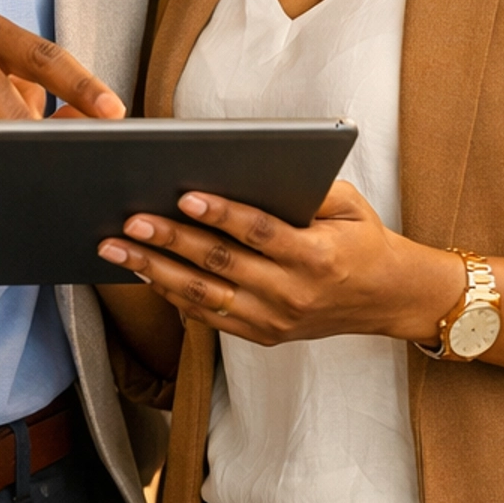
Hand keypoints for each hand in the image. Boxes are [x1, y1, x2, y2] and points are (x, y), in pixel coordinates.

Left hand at [97, 182, 464, 345]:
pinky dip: (173, 297)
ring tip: (118, 249)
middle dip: (170, 241)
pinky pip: (209, 318)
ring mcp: (275, 321)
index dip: (221, 214)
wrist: (384, 298)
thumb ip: (308, 189)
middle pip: (220, 265)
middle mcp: (293, 294)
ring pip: (204, 296)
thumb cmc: (362, 239)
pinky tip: (145, 273)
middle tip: (130, 220)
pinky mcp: (263, 335)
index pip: (259, 233)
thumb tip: (256, 167)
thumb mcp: (350, 204)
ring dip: (156, 271)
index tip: (185, 195)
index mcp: (317, 257)